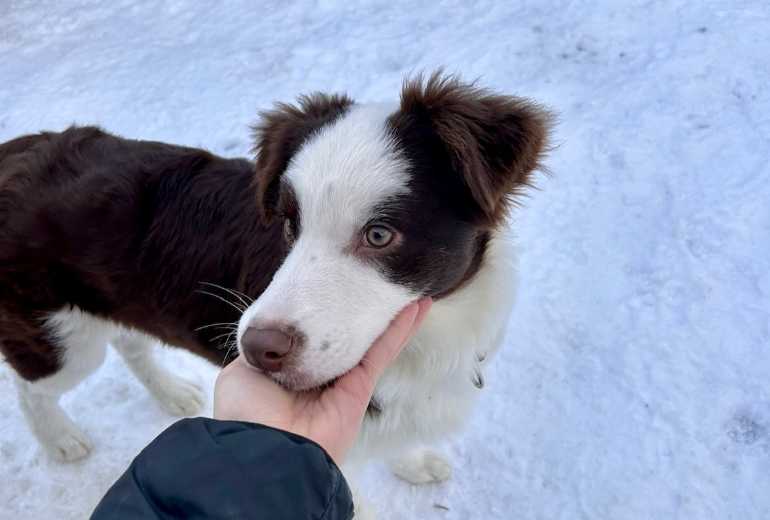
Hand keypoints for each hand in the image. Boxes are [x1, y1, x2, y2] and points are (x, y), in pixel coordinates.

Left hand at [214, 298, 431, 462]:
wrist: (263, 446)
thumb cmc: (246, 412)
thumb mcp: (243, 371)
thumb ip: (261, 350)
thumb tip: (271, 337)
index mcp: (290, 369)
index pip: (313, 334)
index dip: (324, 310)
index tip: (336, 283)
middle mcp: (319, 373)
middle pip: (347, 332)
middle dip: (363, 307)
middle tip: (379, 279)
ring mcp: (343, 381)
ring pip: (371, 339)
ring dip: (392, 315)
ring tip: (407, 286)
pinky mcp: (360, 388)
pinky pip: (383, 352)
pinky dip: (400, 329)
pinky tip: (417, 306)